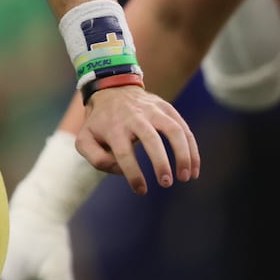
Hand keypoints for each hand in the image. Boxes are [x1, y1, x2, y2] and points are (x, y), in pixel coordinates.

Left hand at [78, 85, 200, 193]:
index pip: (124, 153)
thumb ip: (97, 159)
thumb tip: (121, 170)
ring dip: (184, 154)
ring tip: (186, 177)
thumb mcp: (85, 138)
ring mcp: (152, 110)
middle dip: (160, 163)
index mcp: (113, 127)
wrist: (111, 89)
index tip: (141, 190)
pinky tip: (193, 169)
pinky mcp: (166, 108)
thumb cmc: (100, 122)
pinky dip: (192, 149)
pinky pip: (183, 128)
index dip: (133, 174)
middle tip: (166, 183)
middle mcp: (134, 117)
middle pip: (151, 139)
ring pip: (173, 130)